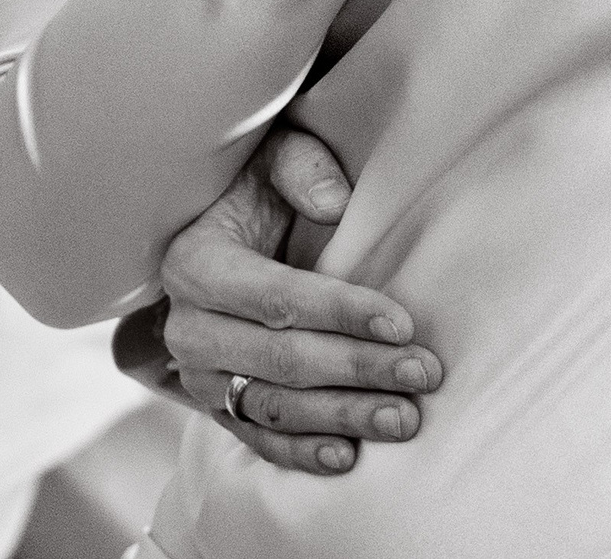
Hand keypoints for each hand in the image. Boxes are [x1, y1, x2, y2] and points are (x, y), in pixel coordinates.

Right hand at [151, 125, 443, 475]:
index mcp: (196, 264)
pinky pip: (257, 436)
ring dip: (341, 416)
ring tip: (403, 418)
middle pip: (282, 360)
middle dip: (358, 369)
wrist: (217, 228)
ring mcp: (198, 374)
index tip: (402, 322)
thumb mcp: (272, 155)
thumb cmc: (255, 187)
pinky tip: (348, 456)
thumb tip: (336, 203)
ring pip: (274, 406)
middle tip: (422, 374)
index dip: (341, 312)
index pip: (276, 298)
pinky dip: (301, 451)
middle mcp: (189, 327)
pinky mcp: (213, 403)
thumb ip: (302, 167)